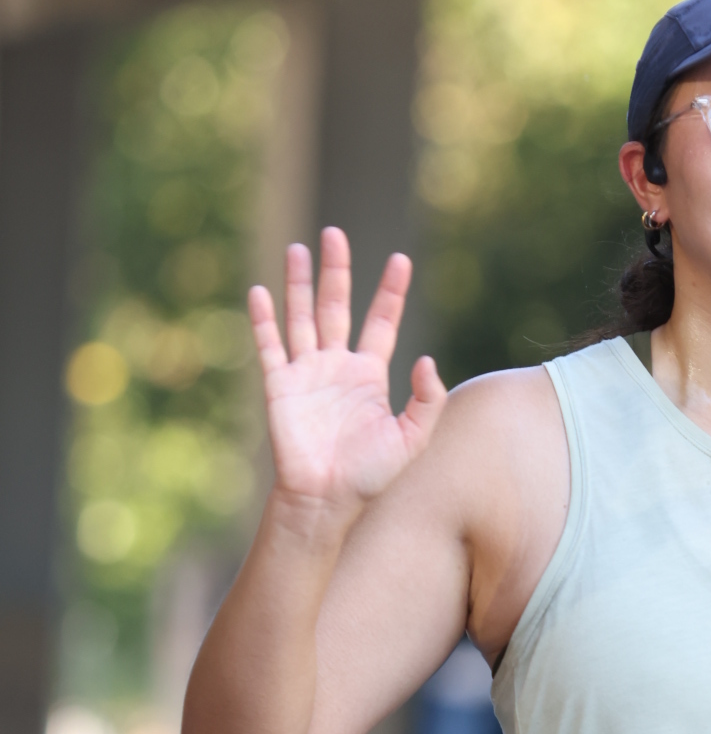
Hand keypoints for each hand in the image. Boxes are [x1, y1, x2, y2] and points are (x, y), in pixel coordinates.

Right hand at [248, 228, 446, 519]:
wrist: (327, 500)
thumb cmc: (371, 475)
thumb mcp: (412, 439)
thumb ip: (426, 400)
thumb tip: (427, 360)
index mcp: (370, 375)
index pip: (382, 322)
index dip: (390, 291)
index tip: (400, 260)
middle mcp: (337, 366)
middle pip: (337, 306)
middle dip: (338, 270)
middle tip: (335, 234)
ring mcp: (306, 373)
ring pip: (302, 317)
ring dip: (300, 283)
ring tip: (299, 249)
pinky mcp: (279, 386)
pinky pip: (270, 346)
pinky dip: (263, 319)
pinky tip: (259, 290)